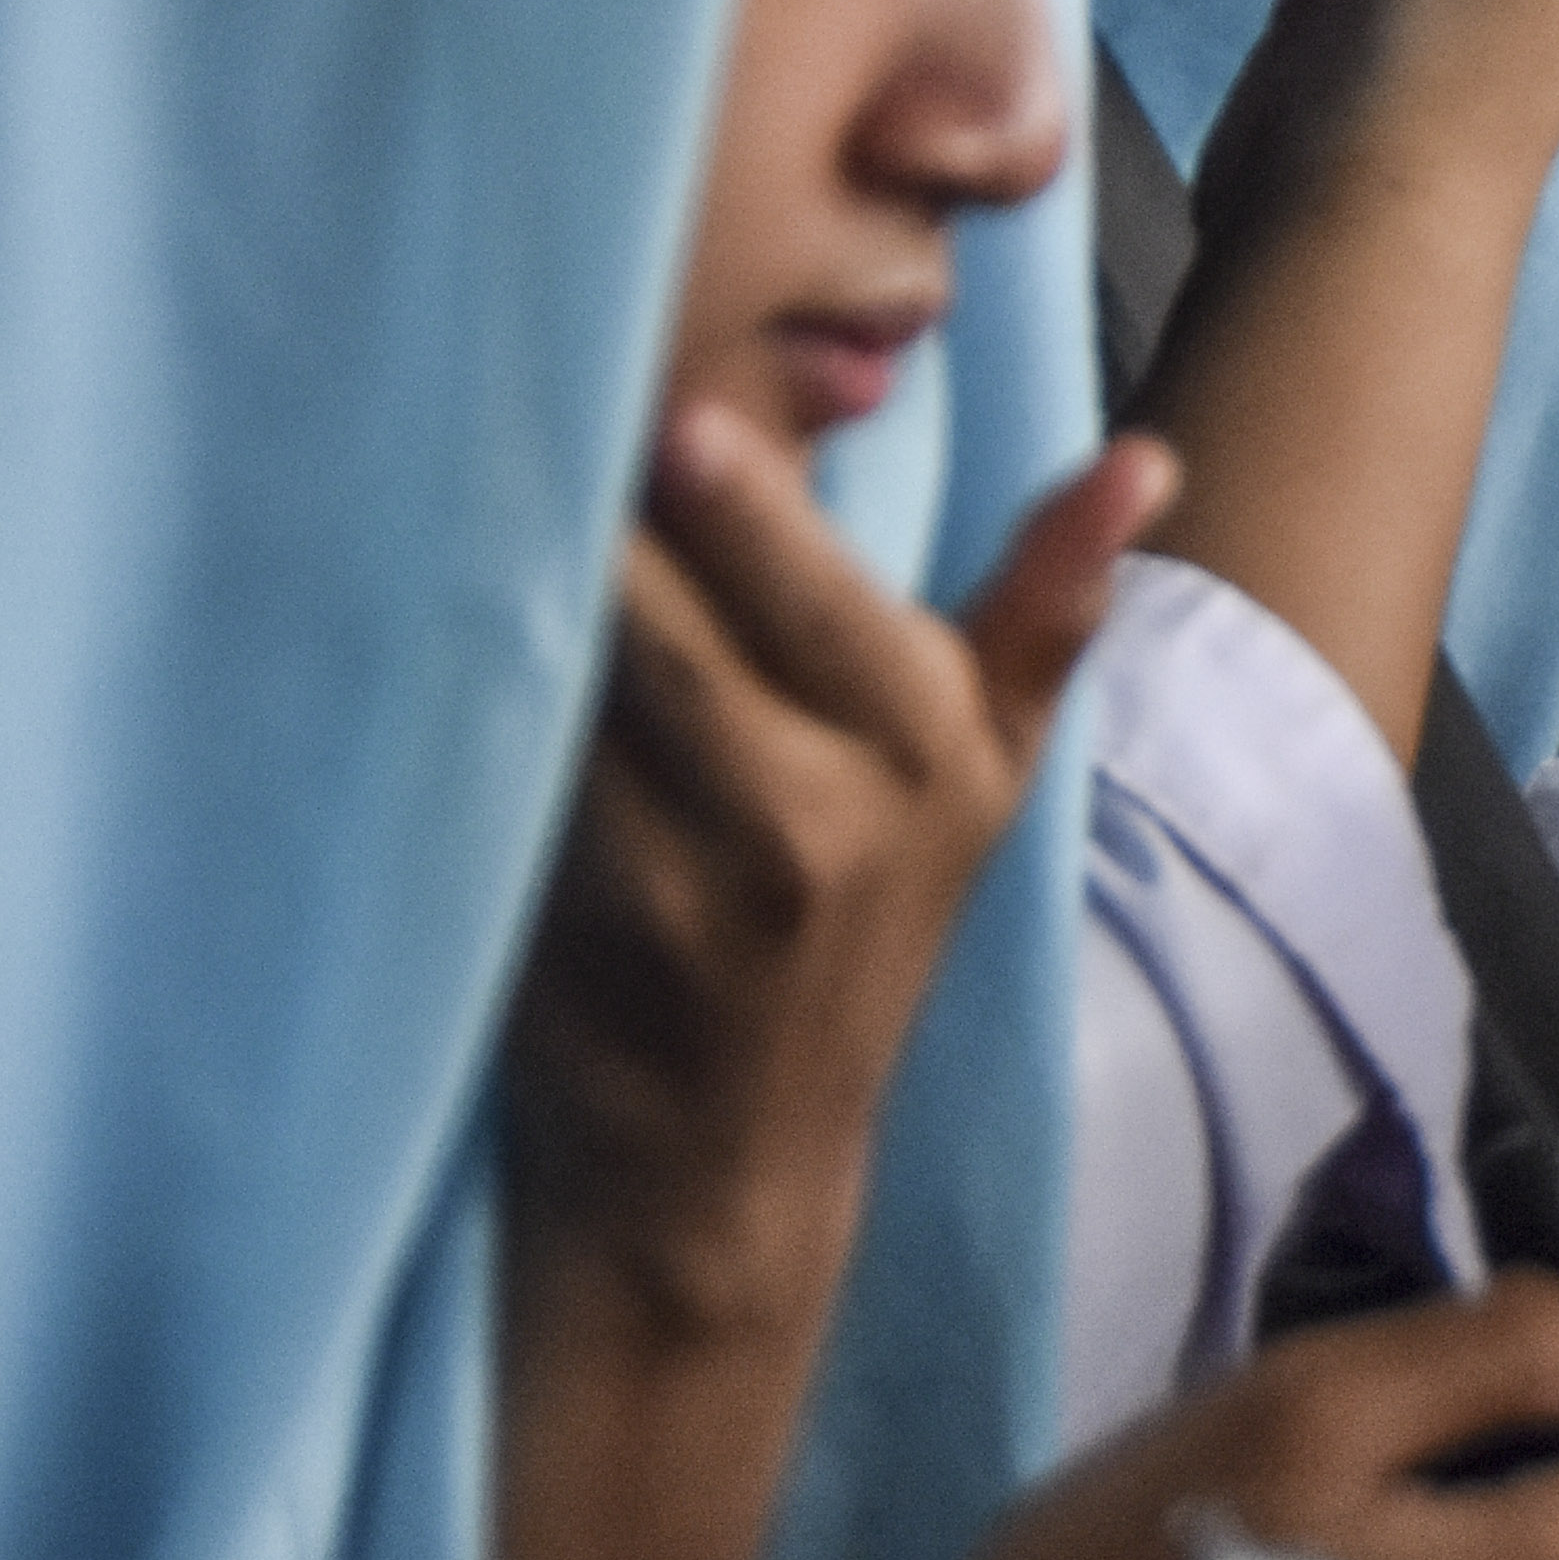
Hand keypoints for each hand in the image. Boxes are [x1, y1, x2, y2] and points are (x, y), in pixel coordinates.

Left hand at [509, 412, 1165, 1331]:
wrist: (728, 1154)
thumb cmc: (866, 920)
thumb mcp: (984, 768)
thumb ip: (1049, 602)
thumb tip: (1141, 457)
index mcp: (930, 745)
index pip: (823, 592)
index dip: (741, 500)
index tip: (674, 412)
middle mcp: (815, 814)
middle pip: (673, 622)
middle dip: (601, 513)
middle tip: (532, 405)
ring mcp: (682, 878)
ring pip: (578, 689)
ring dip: (512, 584)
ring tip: (450, 482)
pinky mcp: (565, 921)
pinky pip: (516, 767)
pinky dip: (471, 685)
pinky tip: (416, 608)